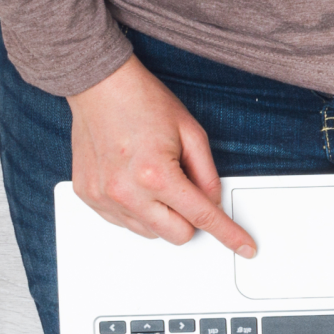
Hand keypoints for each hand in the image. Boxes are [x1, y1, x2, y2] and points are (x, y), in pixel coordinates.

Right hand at [66, 56, 254, 254]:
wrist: (100, 86)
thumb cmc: (143, 103)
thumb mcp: (192, 134)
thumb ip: (208, 175)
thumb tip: (213, 203)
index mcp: (156, 175)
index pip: (203, 217)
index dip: (228, 234)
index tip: (244, 246)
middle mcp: (126, 191)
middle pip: (178, 234)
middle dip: (190, 217)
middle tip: (185, 187)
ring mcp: (104, 197)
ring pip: (151, 232)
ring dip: (161, 214)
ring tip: (154, 176)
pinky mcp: (88, 196)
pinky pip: (124, 222)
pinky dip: (138, 209)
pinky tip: (135, 181)